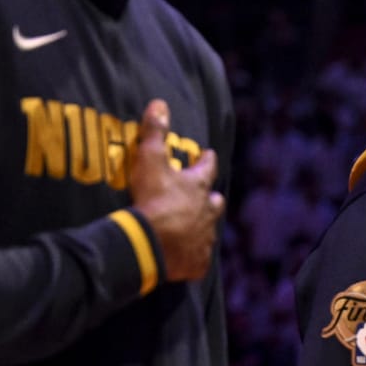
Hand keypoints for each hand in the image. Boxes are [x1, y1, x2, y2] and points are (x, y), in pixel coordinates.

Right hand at [130, 98, 222, 282]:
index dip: (207, 160)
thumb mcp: (150, 160)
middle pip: (215, 202)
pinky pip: (198, 260)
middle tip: (209, 196)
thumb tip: (159, 103)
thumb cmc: (153, 198)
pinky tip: (188, 256)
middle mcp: (207, 213)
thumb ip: (154, 132)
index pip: (207, 168)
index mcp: (198, 188)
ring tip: (197, 226)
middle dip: (212, 198)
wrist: (152, 243)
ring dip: (203, 226)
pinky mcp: (197, 262)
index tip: (208, 154)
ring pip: (209, 230)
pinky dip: (193, 256)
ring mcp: (204, 239)